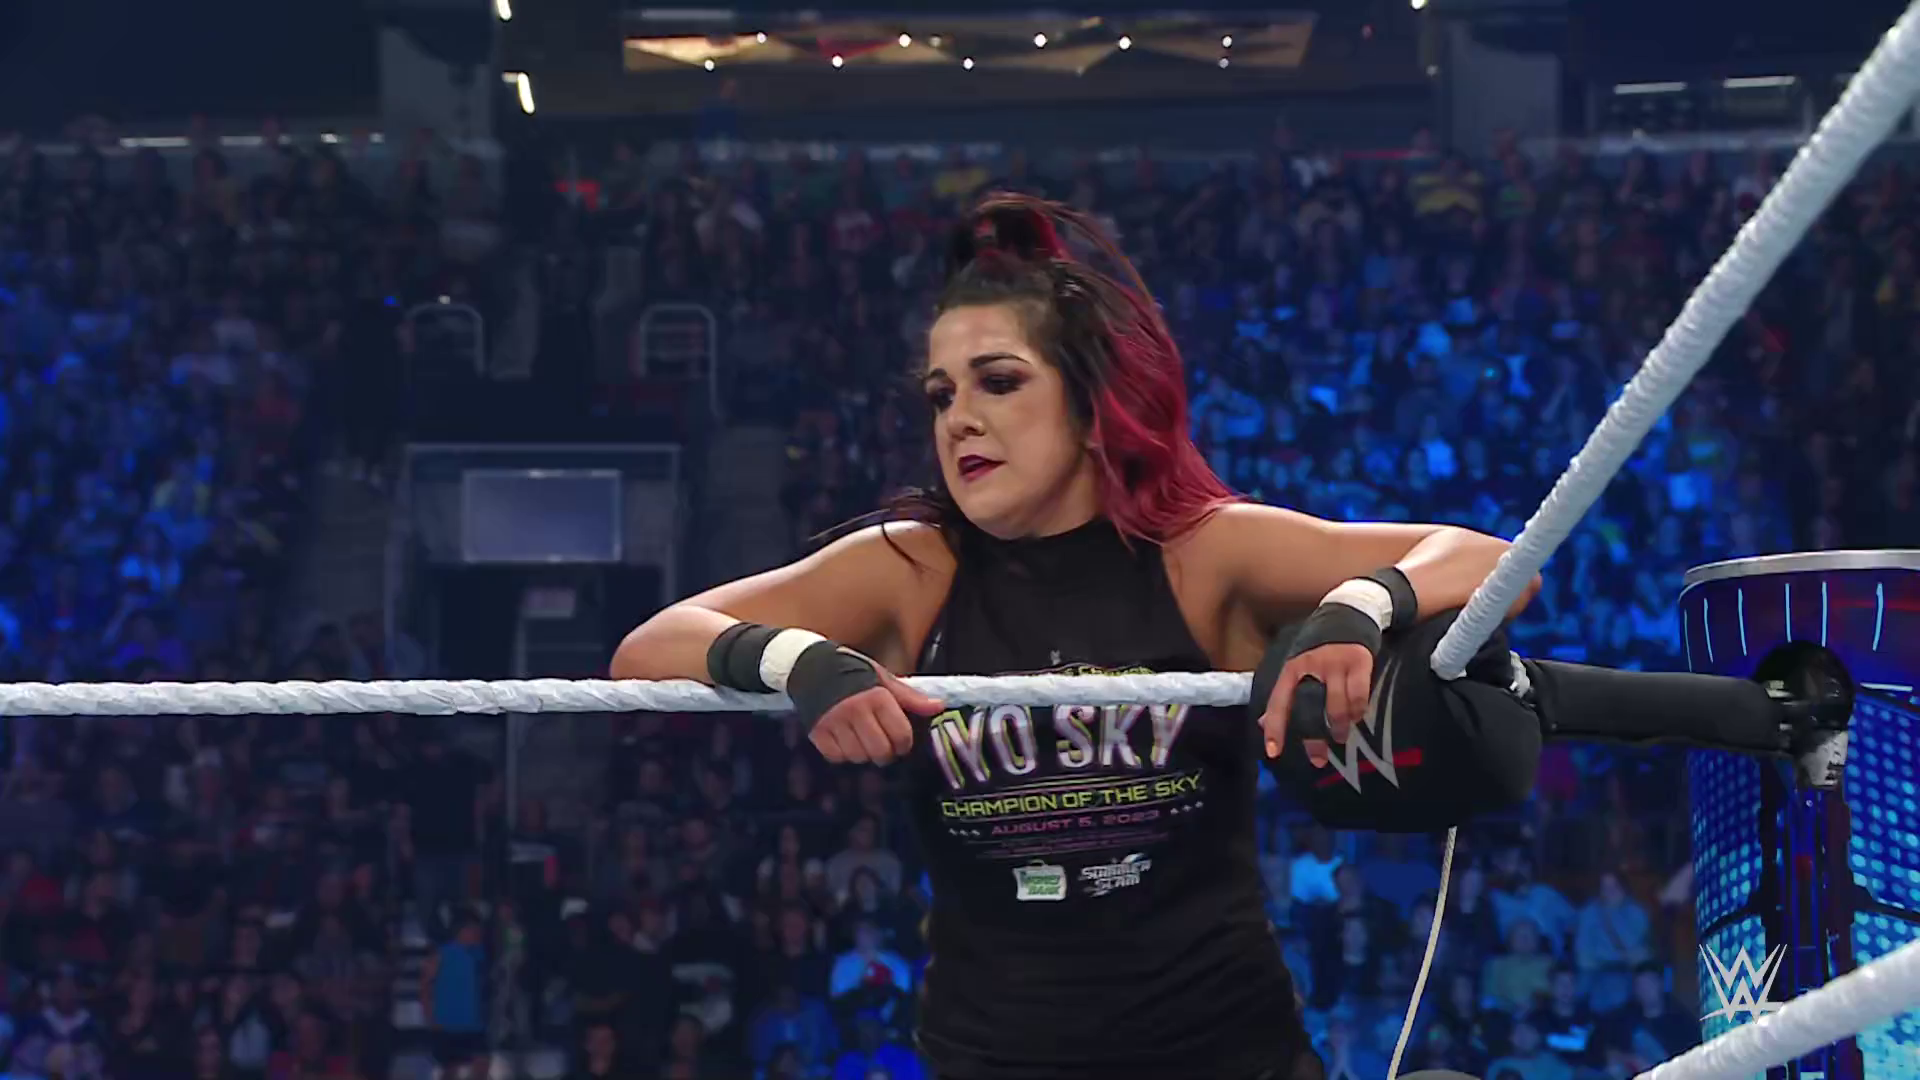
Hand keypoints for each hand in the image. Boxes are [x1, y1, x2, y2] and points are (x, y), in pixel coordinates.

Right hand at [809, 668, 942, 764]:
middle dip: (886, 753)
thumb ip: (910, 697)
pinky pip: (836, 757)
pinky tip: (845, 742)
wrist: (811, 665)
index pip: (901, 734)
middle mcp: (855, 710)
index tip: (901, 743)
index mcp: (877, 696)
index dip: (904, 744)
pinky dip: (843, 754)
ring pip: (858, 756)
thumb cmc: (853, 672)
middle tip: (883, 746)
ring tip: (862, 742)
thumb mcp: (883, 678)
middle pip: (880, 751)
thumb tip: (939, 707)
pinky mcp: (817, 732)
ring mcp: (834, 722)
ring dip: (864, 754)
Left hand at [1258, 642, 1374, 767]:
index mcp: (1291, 669)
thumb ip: (1283, 696)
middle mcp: (1312, 666)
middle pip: (1311, 710)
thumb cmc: (1318, 652)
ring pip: (1337, 707)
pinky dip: (1357, 712)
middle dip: (1314, 739)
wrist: (1347, 617)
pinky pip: (1359, 697)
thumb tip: (1262, 724)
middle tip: (1318, 760)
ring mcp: (1337, 664)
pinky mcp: (1359, 663)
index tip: (1273, 752)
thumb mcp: (1296, 668)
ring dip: (1339, 728)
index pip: (1279, 701)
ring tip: (1340, 735)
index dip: (1275, 728)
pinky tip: (1356, 716)